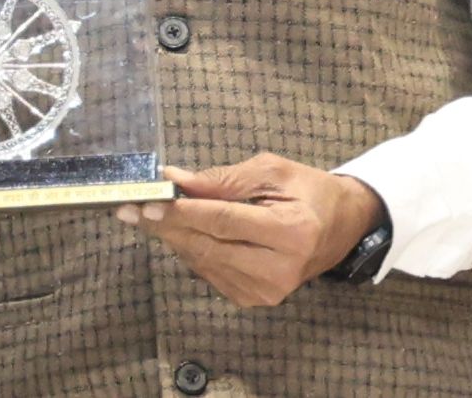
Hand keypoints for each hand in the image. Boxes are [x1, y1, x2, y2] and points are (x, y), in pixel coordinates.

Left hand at [113, 153, 381, 307]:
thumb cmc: (307, 192)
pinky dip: (193, 250)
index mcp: (292, 233)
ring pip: (203, 262)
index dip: (182, 212)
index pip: (224, 221)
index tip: (147, 202)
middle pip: (208, 246)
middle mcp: (281, 269)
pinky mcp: (254, 298)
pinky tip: (185, 232)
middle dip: (166, 226)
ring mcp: (267, 290)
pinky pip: (210, 272)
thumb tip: (175, 181)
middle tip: (131, 208)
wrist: (340, 227)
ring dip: (174, 237)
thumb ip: (223, 179)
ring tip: (152, 215)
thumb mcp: (271, 172)